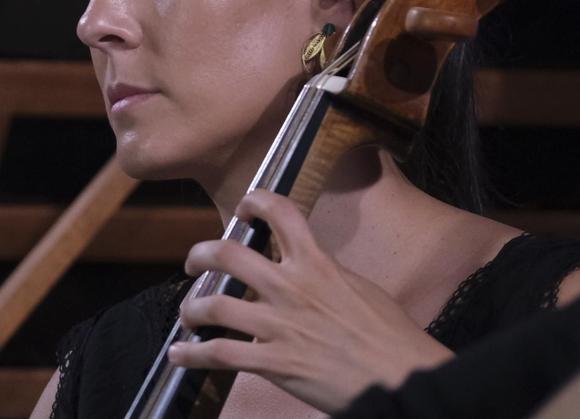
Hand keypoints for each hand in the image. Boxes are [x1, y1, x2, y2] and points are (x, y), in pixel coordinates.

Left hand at [167, 190, 451, 412]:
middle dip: (200, 254)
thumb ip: (326, 274)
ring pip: (215, 305)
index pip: (280, 213)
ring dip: (191, 308)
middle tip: (194, 262)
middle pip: (228, 254)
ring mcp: (279, 325)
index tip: (244, 209)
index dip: (254, 202)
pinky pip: (220, 354)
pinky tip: (179, 354)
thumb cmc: (389, 336)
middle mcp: (292, 288)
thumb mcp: (359, 288)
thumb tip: (309, 269)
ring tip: (188, 313)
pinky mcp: (274, 363)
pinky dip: (192, 354)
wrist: (400, 377)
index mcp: (318, 264)